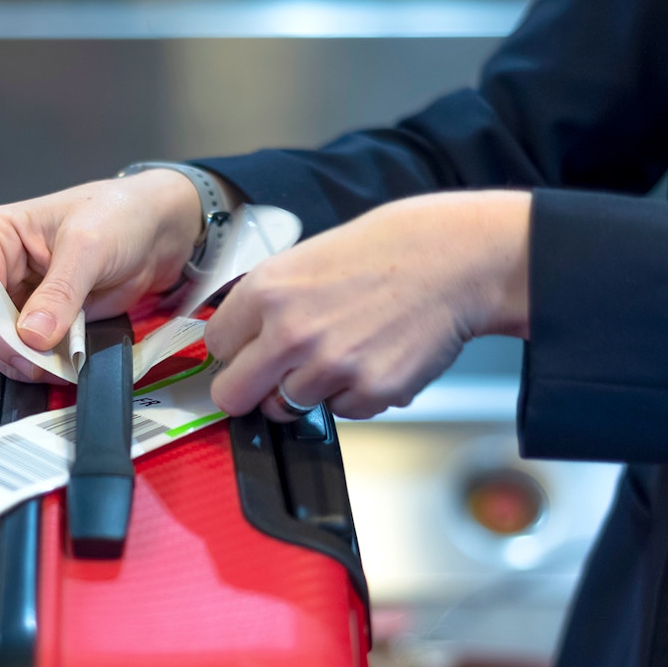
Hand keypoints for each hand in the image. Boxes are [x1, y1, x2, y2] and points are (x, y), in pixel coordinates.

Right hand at [0, 169, 203, 381]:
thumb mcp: (89, 246)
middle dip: (7, 349)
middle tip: (45, 365)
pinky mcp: (31, 320)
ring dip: (20, 362)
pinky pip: (19, 353)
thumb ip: (60, 292)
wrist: (155, 231)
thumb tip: (32, 336)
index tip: (25, 352)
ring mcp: (9, 296)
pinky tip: (62, 365)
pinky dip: (37, 365)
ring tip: (58, 364)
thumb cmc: (119, 217)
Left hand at [204, 190, 530, 420]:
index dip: (234, 351)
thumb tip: (236, 344)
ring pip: (286, 408)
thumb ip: (265, 303)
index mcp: (266, 291)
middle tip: (270, 380)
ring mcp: (330, 366)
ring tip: (339, 355)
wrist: (450, 259)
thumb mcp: (303, 260)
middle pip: (233, 395)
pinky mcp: (369, 391)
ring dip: (307, 391)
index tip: (247, 352)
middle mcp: (290, 333)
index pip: (216, 346)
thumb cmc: (381, 254)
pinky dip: (352, 395)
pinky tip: (371, 360)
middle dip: (249, 391)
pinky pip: (340, 412)